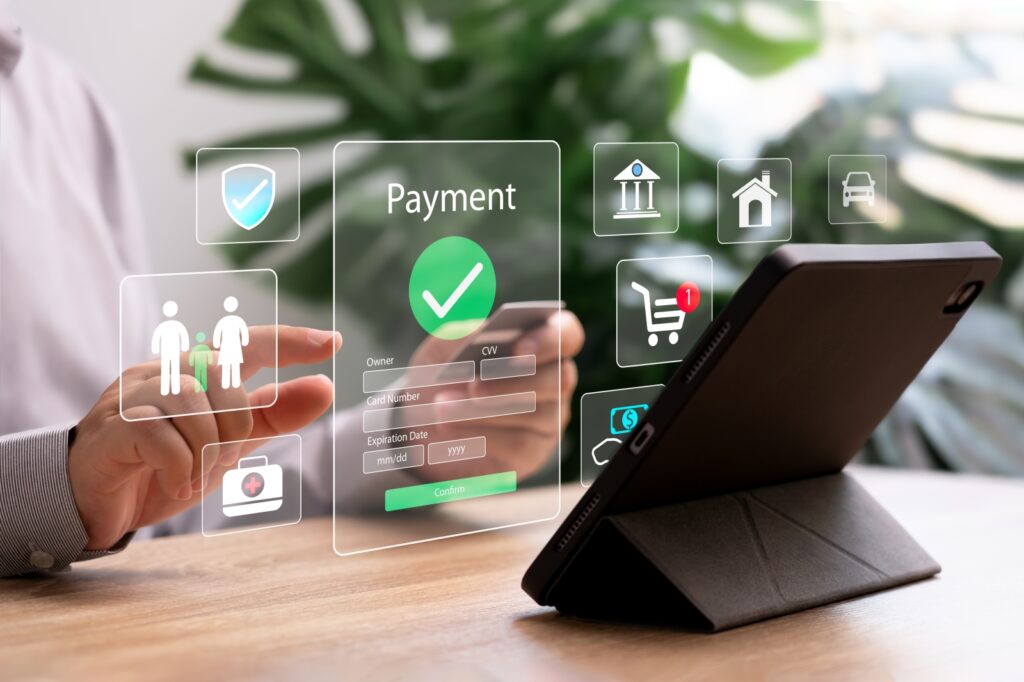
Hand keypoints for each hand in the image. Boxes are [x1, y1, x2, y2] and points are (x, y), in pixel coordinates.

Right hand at [69, 326, 340, 549]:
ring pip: (192, 403)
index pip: (245, 344)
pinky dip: (179, 468)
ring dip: (205, 451)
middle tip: (218, 460)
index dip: (288, 341)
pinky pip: (159, 436)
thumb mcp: (228, 442)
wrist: (94, 504)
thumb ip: (272, 415)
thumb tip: (325, 387)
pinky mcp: (110, 427)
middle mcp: (162, 372)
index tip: (333, 342)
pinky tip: (173, 484)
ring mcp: (131, 396)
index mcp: (193, 371)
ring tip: (193, 477)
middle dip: (234, 425)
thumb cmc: (162, 464)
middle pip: (223, 378)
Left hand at [407, 311, 583, 481]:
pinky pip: (521, 445)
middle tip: (473, 386)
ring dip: (487, 411)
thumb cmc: (441, 376)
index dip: (548, 339)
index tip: (517, 348)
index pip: (566, 334)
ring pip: (539, 414)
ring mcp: (548, 418)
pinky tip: (449, 429)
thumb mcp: (440, 351)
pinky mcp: (534, 451)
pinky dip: (481, 436)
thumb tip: (476, 331)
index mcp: (537, 343)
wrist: (422, 426)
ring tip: (443, 407)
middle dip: (513, 382)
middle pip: (559, 378)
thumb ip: (457, 335)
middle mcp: (552, 379)